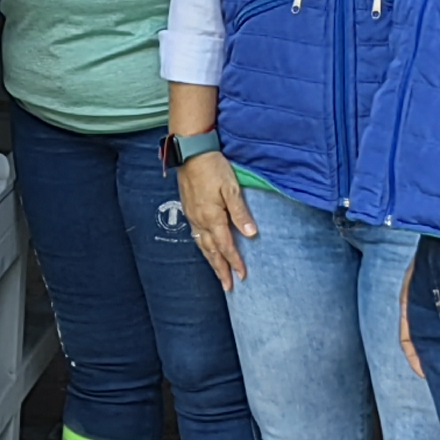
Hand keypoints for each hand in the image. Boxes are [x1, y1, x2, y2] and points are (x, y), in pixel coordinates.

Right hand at [175, 152, 256, 289]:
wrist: (191, 152)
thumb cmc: (213, 168)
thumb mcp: (231, 188)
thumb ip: (240, 213)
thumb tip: (251, 234)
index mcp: (212, 217)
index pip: (226, 246)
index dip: (235, 262)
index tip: (243, 276)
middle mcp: (200, 221)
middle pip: (211, 251)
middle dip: (220, 269)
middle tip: (228, 286)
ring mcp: (192, 216)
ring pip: (202, 245)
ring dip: (211, 261)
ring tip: (218, 273)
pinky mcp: (188, 209)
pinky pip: (196, 235)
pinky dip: (203, 247)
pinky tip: (206, 248)